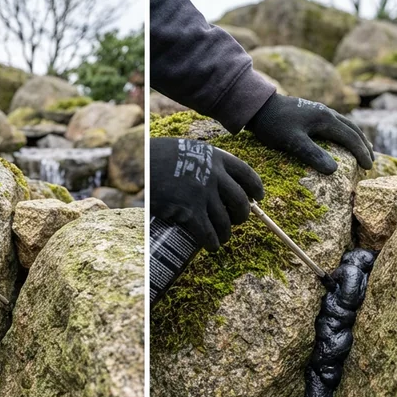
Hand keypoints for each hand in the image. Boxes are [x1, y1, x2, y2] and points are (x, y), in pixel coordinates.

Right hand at [149, 137, 263, 251]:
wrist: (139, 161)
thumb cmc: (159, 154)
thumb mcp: (188, 149)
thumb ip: (205, 162)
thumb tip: (217, 180)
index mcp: (216, 157)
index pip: (246, 174)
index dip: (256, 188)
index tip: (258, 197)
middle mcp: (214, 175)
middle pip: (240, 202)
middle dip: (242, 215)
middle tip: (237, 220)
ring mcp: (203, 194)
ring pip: (225, 221)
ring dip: (226, 233)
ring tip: (223, 237)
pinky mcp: (190, 211)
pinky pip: (208, 233)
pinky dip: (213, 243)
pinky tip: (212, 246)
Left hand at [245, 94, 373, 174]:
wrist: (258, 106)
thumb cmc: (274, 125)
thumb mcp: (292, 142)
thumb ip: (313, 154)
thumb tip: (335, 170)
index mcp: (326, 119)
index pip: (351, 138)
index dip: (362, 153)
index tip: (369, 167)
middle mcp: (327, 113)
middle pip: (353, 129)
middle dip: (364, 146)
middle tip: (371, 162)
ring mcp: (320, 111)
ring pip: (346, 125)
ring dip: (357, 138)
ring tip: (364, 150)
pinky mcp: (313, 112)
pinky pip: (337, 123)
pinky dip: (346, 133)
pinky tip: (342, 139)